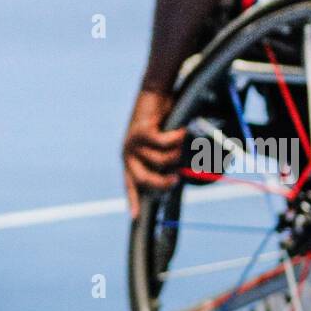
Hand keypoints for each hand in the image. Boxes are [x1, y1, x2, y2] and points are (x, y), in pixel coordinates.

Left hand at [123, 89, 187, 216]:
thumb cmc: (161, 120)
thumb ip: (165, 159)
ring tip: (182, 141)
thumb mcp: (160, 144)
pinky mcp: (141, 130)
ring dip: (176, 153)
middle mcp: (128, 153)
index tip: (136, 218)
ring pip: (160, 160)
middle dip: (161, 184)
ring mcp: (132, 142)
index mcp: (130, 159)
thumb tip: (179, 176)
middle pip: (143, 179)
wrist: (154, 93)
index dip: (133, 201)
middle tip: (176, 180)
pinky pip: (164, 143)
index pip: (130, 184)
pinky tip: (182, 131)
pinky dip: (177, 138)